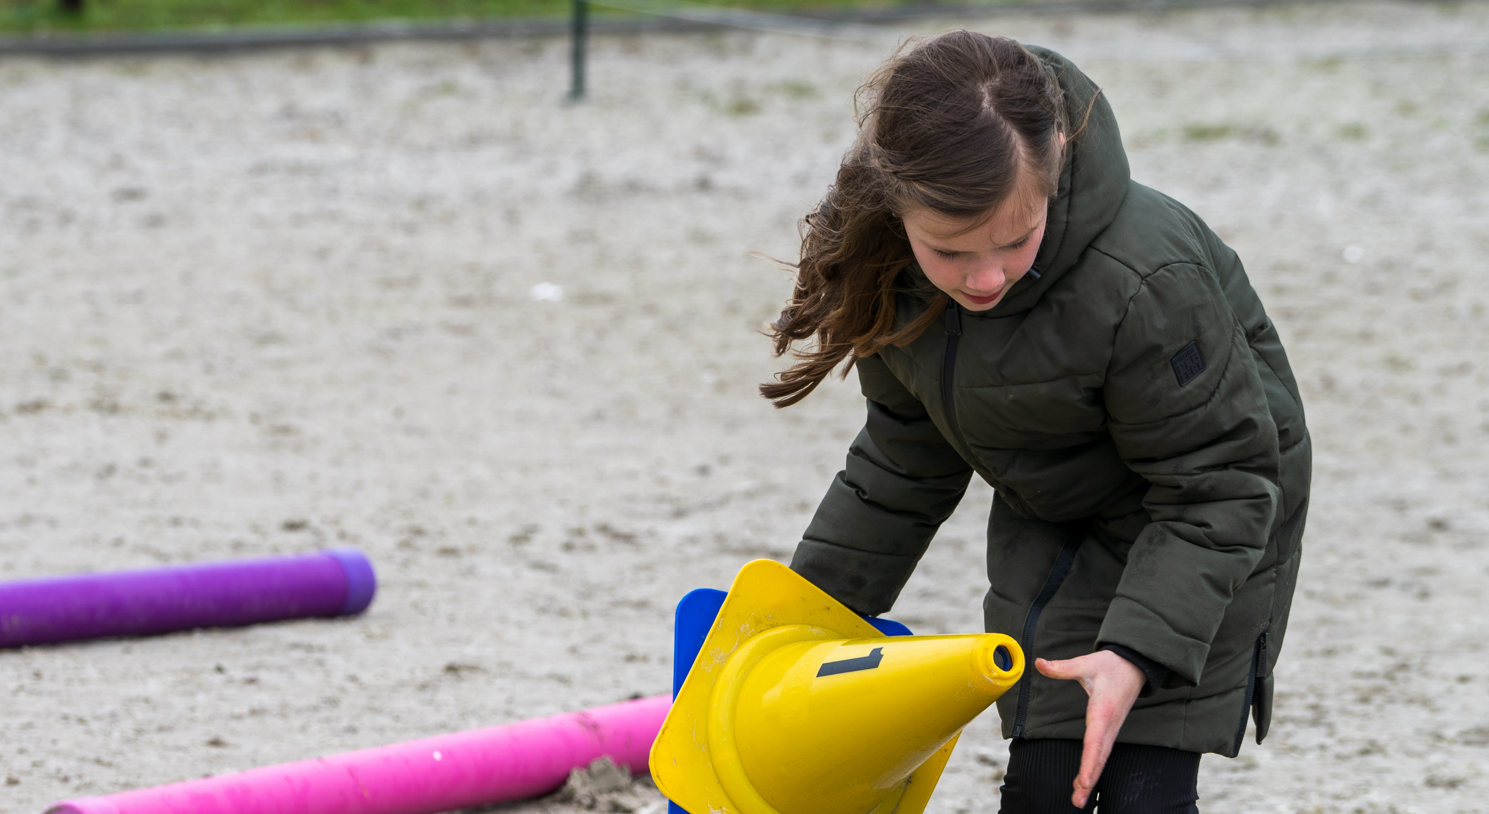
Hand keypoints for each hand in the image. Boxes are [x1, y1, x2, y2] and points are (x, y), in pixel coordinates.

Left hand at [1035, 651, 1145, 808]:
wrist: (1136, 664)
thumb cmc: (1111, 665)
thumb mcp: (1086, 663)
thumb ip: (1062, 667)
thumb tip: (1038, 662)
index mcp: (1102, 711)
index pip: (1094, 741)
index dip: (1089, 762)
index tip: (1085, 781)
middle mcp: (1109, 725)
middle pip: (1099, 757)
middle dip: (1089, 780)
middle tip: (1077, 801)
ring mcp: (1112, 729)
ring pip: (1102, 758)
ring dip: (1091, 778)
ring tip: (1079, 799)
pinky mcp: (1111, 729)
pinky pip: (1103, 752)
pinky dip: (1095, 768)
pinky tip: (1086, 781)